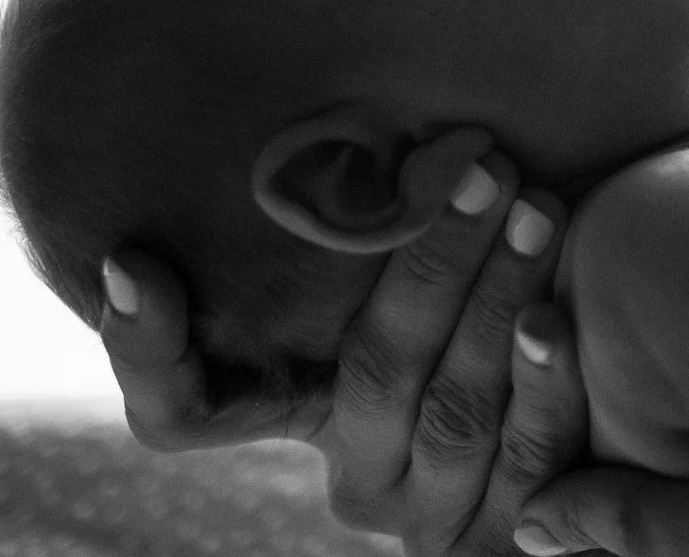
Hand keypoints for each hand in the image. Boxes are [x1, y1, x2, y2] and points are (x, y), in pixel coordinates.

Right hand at [100, 148, 588, 555]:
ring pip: (457, 413)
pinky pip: (533, 459)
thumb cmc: (436, 299)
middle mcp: (362, 489)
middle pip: (377, 376)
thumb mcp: (347, 280)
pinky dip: (546, 386)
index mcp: (295, 425)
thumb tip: (125, 261)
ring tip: (534, 212)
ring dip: (495, 307)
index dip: (158, 343)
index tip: (147, 256)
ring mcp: (443, 520)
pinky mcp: (525, 532)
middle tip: (480, 168)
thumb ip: (232, 269)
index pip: (184, 409)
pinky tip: (557, 316)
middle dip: (432, 263)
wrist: (563, 355)